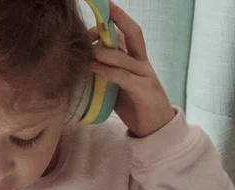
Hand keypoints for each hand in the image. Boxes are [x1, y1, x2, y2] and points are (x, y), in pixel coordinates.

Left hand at [88, 0, 175, 137]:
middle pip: (134, 34)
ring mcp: (145, 75)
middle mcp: (142, 63)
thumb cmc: (133, 105)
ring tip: (87, 49)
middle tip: (105, 9)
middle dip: (119, 20)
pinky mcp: (144, 90)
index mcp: (136, 59)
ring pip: (125, 57)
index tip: (102, 10)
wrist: (155, 128)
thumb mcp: (116, 84)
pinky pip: (124, 77)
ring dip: (105, 51)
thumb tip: (83, 63)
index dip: (115, 21)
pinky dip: (108, 71)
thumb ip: (105, 71)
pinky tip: (94, 67)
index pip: (127, 33)